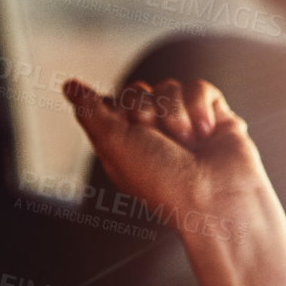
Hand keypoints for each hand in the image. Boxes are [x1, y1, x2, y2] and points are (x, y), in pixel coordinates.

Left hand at [61, 76, 273, 226]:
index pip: (111, 103)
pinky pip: (199, 87)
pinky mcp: (214, 117)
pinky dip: (199, 109)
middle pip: (137, 91)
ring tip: (186, 145)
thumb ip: (89, 112)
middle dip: (146, 112)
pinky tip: (205, 134)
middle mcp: (152, 133)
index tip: (127, 132)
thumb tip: (69, 85)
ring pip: (169, 86)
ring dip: (174, 114)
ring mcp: (184, 124)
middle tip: (159, 141)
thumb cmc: (161, 182)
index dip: (117, 111)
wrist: (216, 200)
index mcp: (123, 143)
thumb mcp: (112, 144)